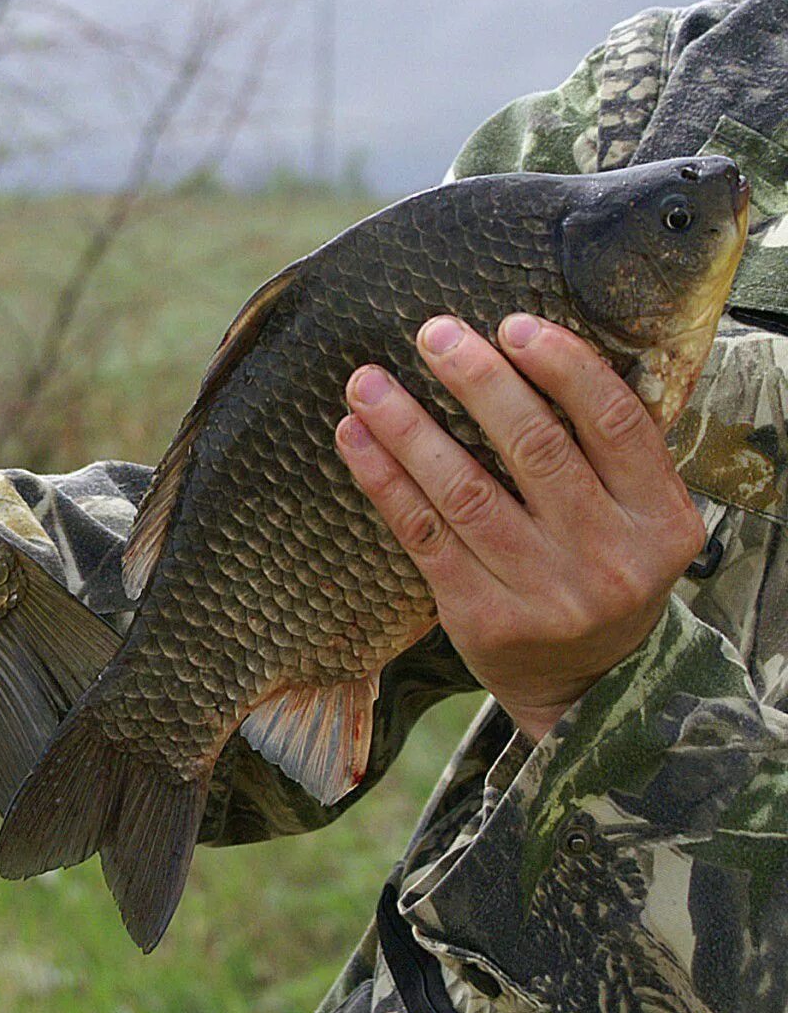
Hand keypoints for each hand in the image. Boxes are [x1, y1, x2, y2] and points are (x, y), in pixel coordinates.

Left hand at [334, 314, 705, 741]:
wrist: (590, 687)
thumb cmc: (604, 573)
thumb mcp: (639, 520)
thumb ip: (609, 453)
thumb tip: (530, 352)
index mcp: (658, 520)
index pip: (615, 423)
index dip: (562, 367)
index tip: (512, 324)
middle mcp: (606, 557)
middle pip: (535, 449)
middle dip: (477, 382)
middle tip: (433, 334)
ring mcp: (541, 592)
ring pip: (465, 491)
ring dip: (409, 428)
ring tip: (367, 381)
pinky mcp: (479, 616)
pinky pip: (422, 534)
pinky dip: (384, 480)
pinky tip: (355, 438)